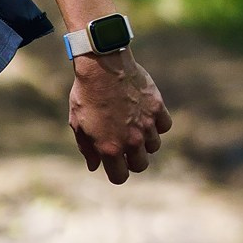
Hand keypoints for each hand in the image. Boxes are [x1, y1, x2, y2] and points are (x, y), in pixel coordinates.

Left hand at [67, 48, 171, 182]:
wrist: (101, 66)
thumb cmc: (85, 94)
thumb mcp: (78, 123)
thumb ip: (87, 148)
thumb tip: (94, 166)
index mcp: (110, 148)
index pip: (120, 177)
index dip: (116, 172)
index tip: (114, 162)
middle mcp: (131, 141)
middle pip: (141, 165)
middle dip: (132, 159)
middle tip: (125, 145)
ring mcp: (146, 125)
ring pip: (154, 146)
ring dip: (145, 141)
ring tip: (134, 126)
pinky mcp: (157, 108)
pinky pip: (164, 126)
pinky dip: (157, 124)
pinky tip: (146, 115)